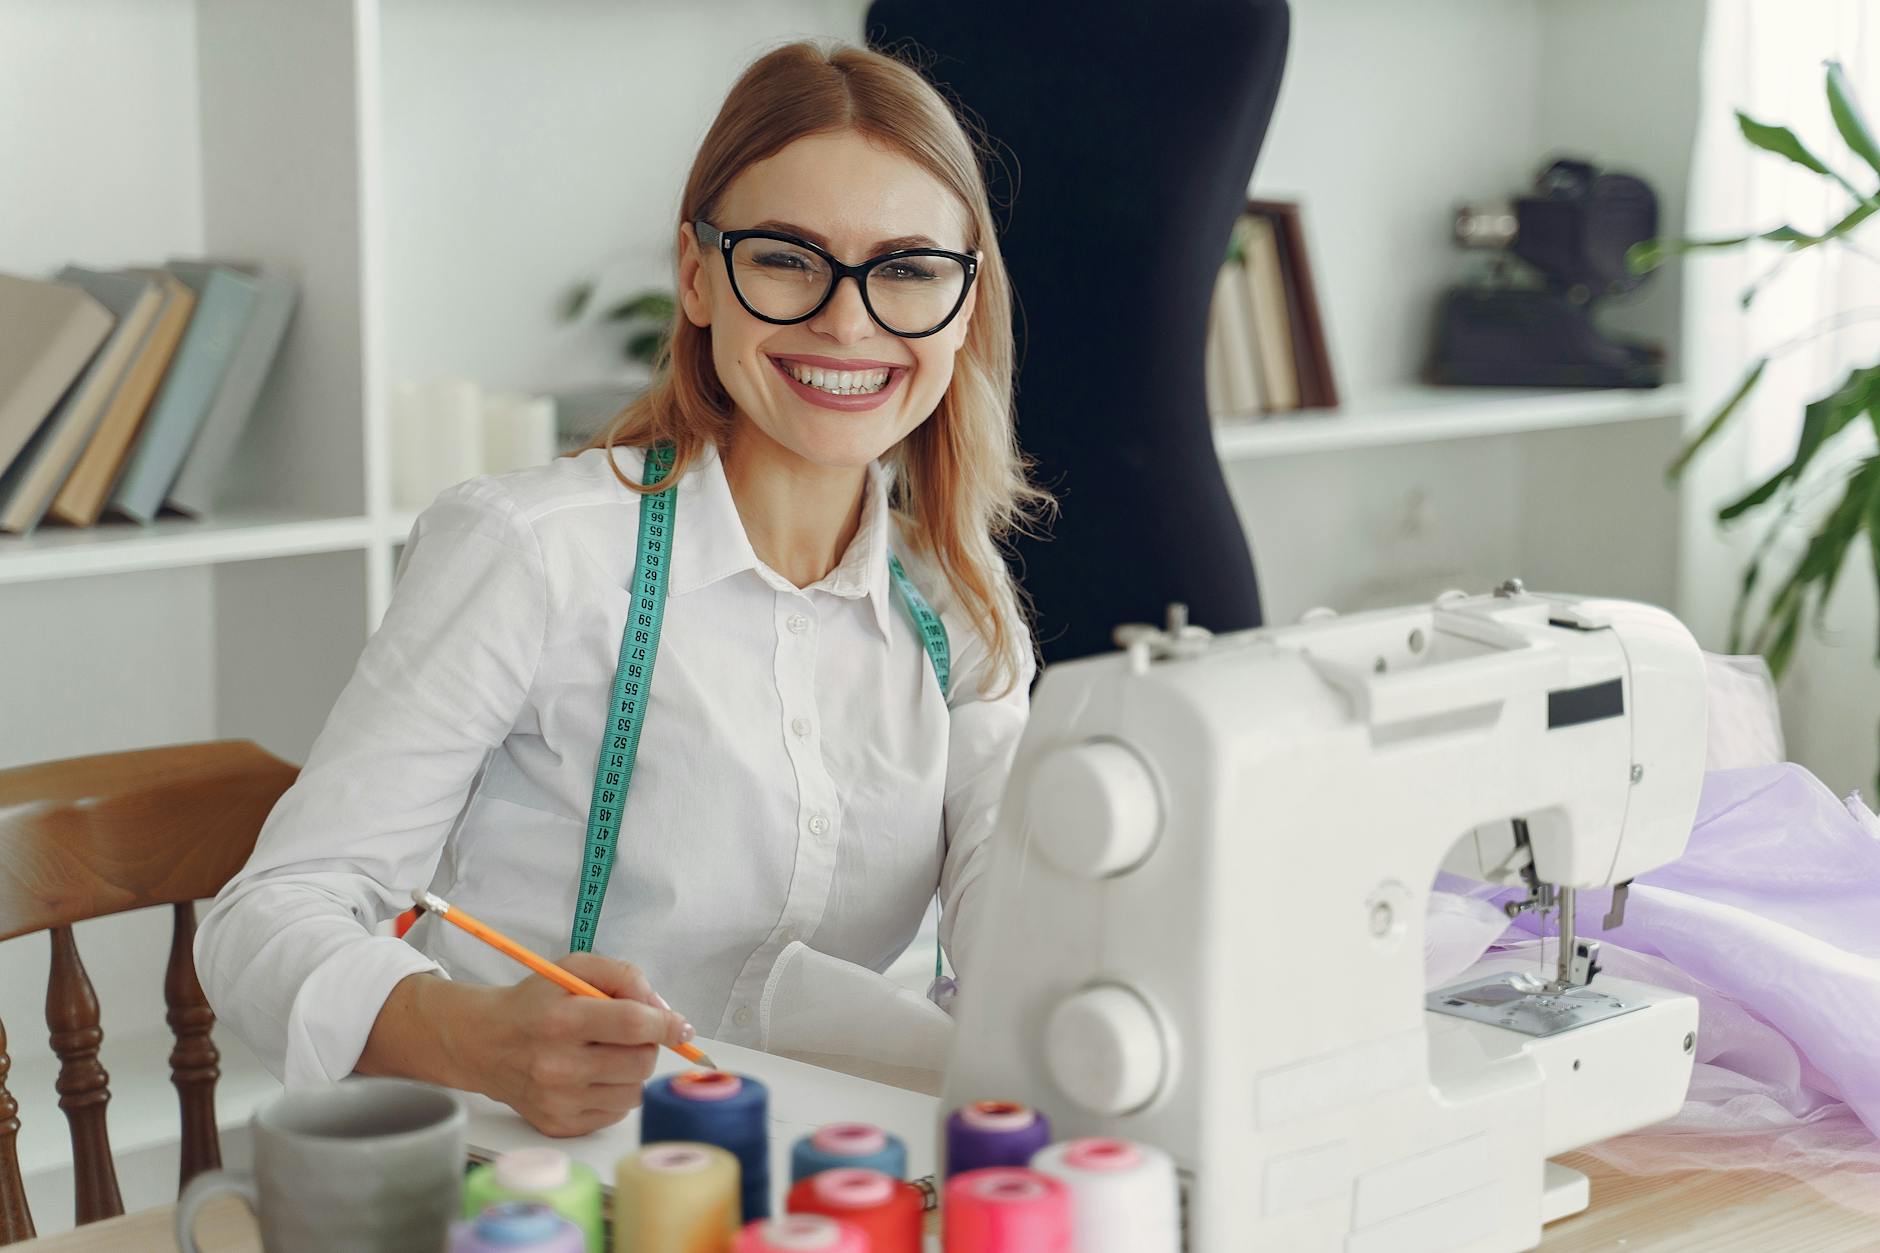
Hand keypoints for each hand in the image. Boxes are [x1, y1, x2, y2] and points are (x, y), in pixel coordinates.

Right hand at [465, 955, 692, 1136]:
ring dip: (633, 1071)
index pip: (633, 1024)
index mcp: (562, 1021)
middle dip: (648, 1045)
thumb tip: (662, 1009)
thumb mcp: (573, 969)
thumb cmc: (534, 1003)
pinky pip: (615, 1113)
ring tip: (607, 1054)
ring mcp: (558, 1101)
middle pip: (640, 1062)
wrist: (485, 1043)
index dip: (667, 1024)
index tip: (682, 1027)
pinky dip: (615, 1093)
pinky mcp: (559, 1125)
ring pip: (634, 1092)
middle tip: (630, 1034)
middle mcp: (558, 1066)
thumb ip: (623, 976)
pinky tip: (593, 1076)